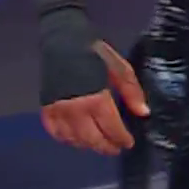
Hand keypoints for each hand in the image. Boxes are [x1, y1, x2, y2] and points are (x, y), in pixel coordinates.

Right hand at [39, 41, 147, 156]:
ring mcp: (58, 110)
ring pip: (73, 139)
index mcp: (96, 98)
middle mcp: (75, 109)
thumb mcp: (121, 69)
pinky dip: (66, 139)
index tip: (128, 143)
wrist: (63, 40)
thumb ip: (132, 92)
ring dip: (87, 145)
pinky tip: (76, 138)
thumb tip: (143, 113)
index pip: (111, 128)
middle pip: (92, 139)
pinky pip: (55, 133)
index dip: (121, 139)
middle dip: (105, 147)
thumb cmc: (95, 54)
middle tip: (115, 148)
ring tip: (98, 143)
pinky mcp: (45, 108)